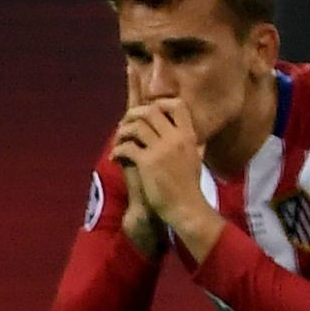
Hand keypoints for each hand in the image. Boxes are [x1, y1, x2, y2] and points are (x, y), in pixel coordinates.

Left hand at [112, 99, 206, 243]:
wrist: (185, 207)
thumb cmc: (189, 186)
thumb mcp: (195, 158)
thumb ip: (189, 143)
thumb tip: (184, 132)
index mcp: (189, 136)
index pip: (178, 105)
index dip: (160, 103)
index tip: (149, 112)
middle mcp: (176, 139)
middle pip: (151, 111)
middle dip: (133, 114)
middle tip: (125, 124)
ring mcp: (161, 150)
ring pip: (136, 126)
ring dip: (122, 132)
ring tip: (118, 141)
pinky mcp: (147, 163)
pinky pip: (127, 147)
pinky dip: (117, 151)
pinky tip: (115, 158)